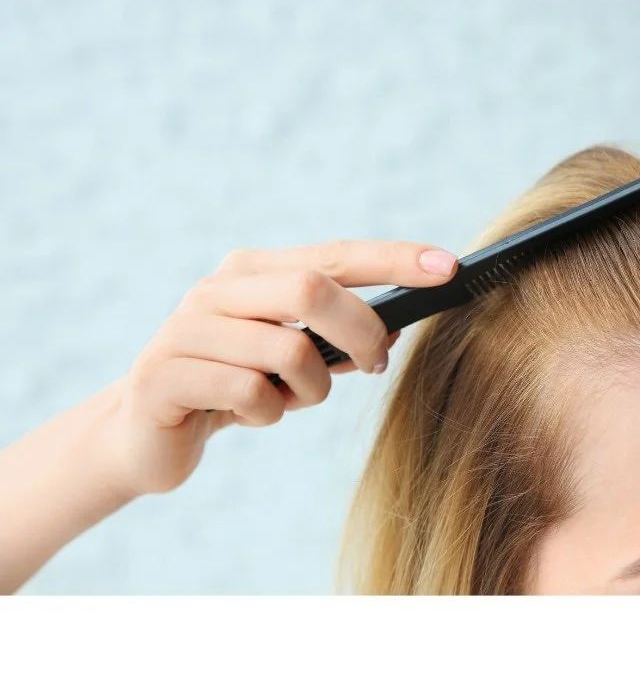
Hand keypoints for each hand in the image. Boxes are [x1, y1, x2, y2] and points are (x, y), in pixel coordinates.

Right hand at [103, 240, 458, 496]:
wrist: (146, 429)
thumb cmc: (234, 384)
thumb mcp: (290, 354)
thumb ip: (335, 336)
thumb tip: (399, 328)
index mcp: (254, 272)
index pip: (336, 254)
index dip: (394, 259)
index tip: (449, 267)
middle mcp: (220, 288)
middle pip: (313, 289)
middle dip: (362, 332)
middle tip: (377, 365)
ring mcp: (187, 327)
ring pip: (288, 350)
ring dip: (310, 389)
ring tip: (291, 400)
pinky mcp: (164, 374)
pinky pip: (250, 395)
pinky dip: (269, 414)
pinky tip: (250, 415)